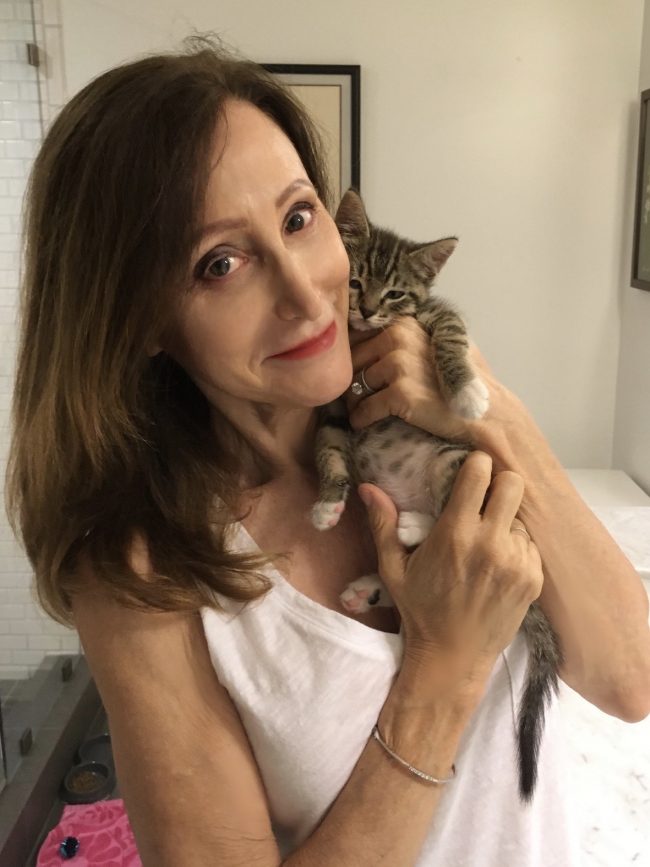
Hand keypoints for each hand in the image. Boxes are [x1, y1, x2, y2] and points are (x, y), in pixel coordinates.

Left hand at [346, 319, 478, 438]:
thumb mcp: (438, 343)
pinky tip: (363, 423)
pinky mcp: (400, 393)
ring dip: (355, 401)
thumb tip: (372, 338)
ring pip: (356, 385)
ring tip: (361, 411)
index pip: (359, 336)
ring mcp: (400, 364)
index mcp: (406, 323)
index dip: (355, 358)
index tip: (357, 374)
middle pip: (353, 360)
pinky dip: (361, 419)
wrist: (485, 412)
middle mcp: (400, 337)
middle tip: (356, 398)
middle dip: (353, 380)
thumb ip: (407, 337)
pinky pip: (364, 409)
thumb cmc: (462, 381)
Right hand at [359, 451, 542, 686]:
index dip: (476, 466)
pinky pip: (531, 545)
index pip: (480, 473)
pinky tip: (498, 565)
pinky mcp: (533, 579)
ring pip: (522, 516)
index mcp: (455, 534)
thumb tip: (368, 486)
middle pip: (513, 483)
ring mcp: (517, 562)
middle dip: (500, 484)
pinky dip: (517, 547)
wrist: (453, 658)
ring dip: (507, 521)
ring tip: (488, 542)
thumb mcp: (394, 568)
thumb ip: (384, 524)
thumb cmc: (420, 610)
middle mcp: (490, 544)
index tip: (469, 472)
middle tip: (485, 498)